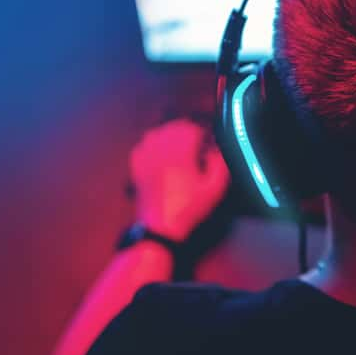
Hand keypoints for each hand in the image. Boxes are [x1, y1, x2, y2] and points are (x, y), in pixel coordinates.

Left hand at [129, 119, 230, 240]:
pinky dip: (151, 145)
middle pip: (172, 127)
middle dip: (186, 132)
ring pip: (155, 133)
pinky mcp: (136, 168)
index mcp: (180, 153)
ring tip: (179, 148)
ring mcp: (146, 159)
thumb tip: (214, 151)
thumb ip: (219, 165)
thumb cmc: (187, 209)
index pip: (190, 128)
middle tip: (196, 145)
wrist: (161, 227)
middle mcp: (160, 151)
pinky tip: (159, 154)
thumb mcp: (214, 189)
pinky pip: (141, 146)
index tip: (207, 144)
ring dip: (169, 136)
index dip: (202, 134)